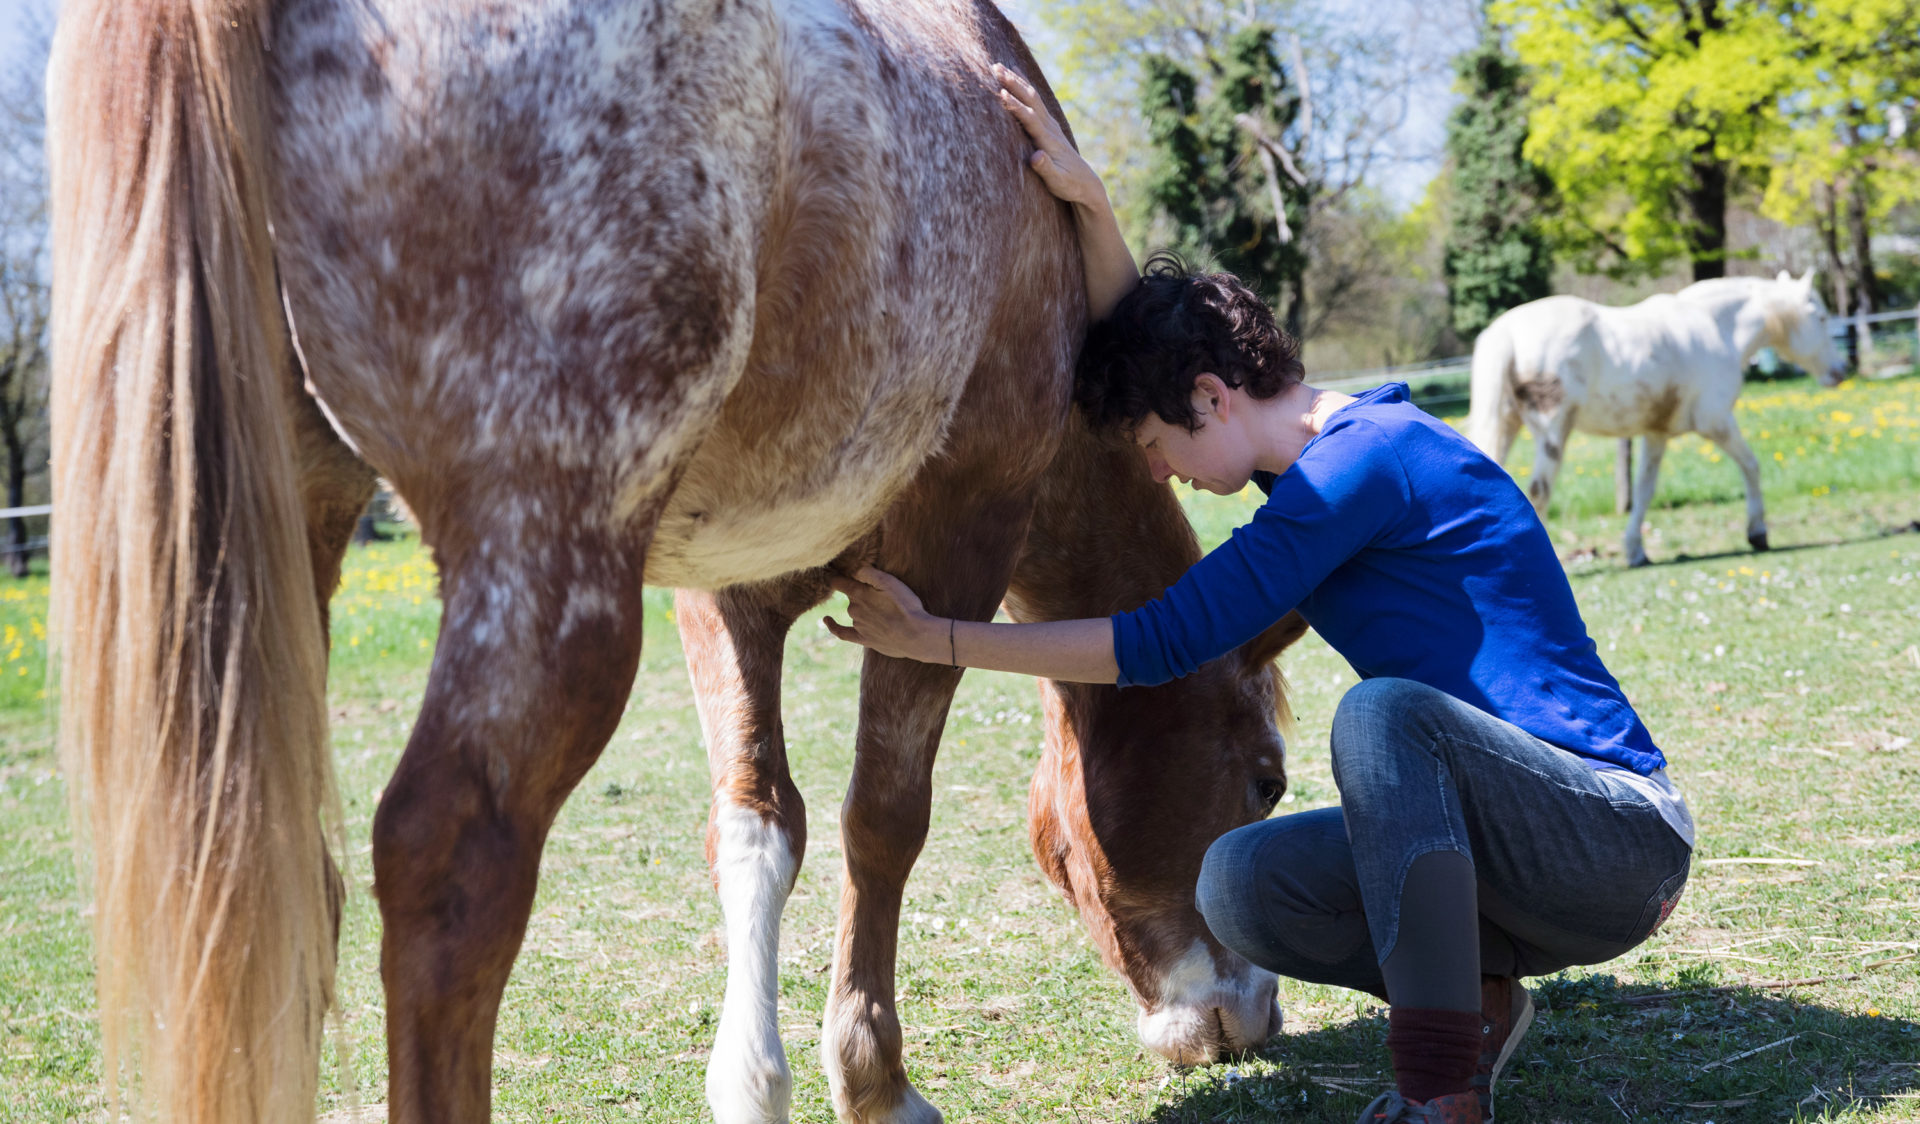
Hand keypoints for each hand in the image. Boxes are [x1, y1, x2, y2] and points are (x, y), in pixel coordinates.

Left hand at [825, 566, 943, 662]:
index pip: (838, 581)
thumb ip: (869, 573)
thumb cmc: (906, 606)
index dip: (836, 575)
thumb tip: (853, 567)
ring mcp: (858, 625)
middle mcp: (854, 609)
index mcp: (859, 593)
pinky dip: (832, 626)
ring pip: (854, 611)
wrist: (916, 636)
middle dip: (860, 592)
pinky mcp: (864, 639)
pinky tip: (826, 620)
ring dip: (862, 608)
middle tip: (879, 592)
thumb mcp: (890, 582)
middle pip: (851, 596)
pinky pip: (842, 632)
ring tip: (882, 609)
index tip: (833, 570)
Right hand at [993, 63, 1105, 209]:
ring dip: (1016, 80)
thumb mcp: (1057, 181)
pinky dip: (1024, 85)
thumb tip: (1036, 157)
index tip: (1000, 92)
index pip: (1030, 118)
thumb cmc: (1069, 185)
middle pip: (1030, 99)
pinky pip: (1035, 100)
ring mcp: (1051, 124)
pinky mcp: (1049, 125)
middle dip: (1013, 83)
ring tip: (1000, 66)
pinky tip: (1017, 74)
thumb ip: (1046, 168)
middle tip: (995, 68)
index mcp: (1049, 140)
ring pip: (1032, 96)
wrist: (1086, 183)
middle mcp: (1050, 127)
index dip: (1015, 105)